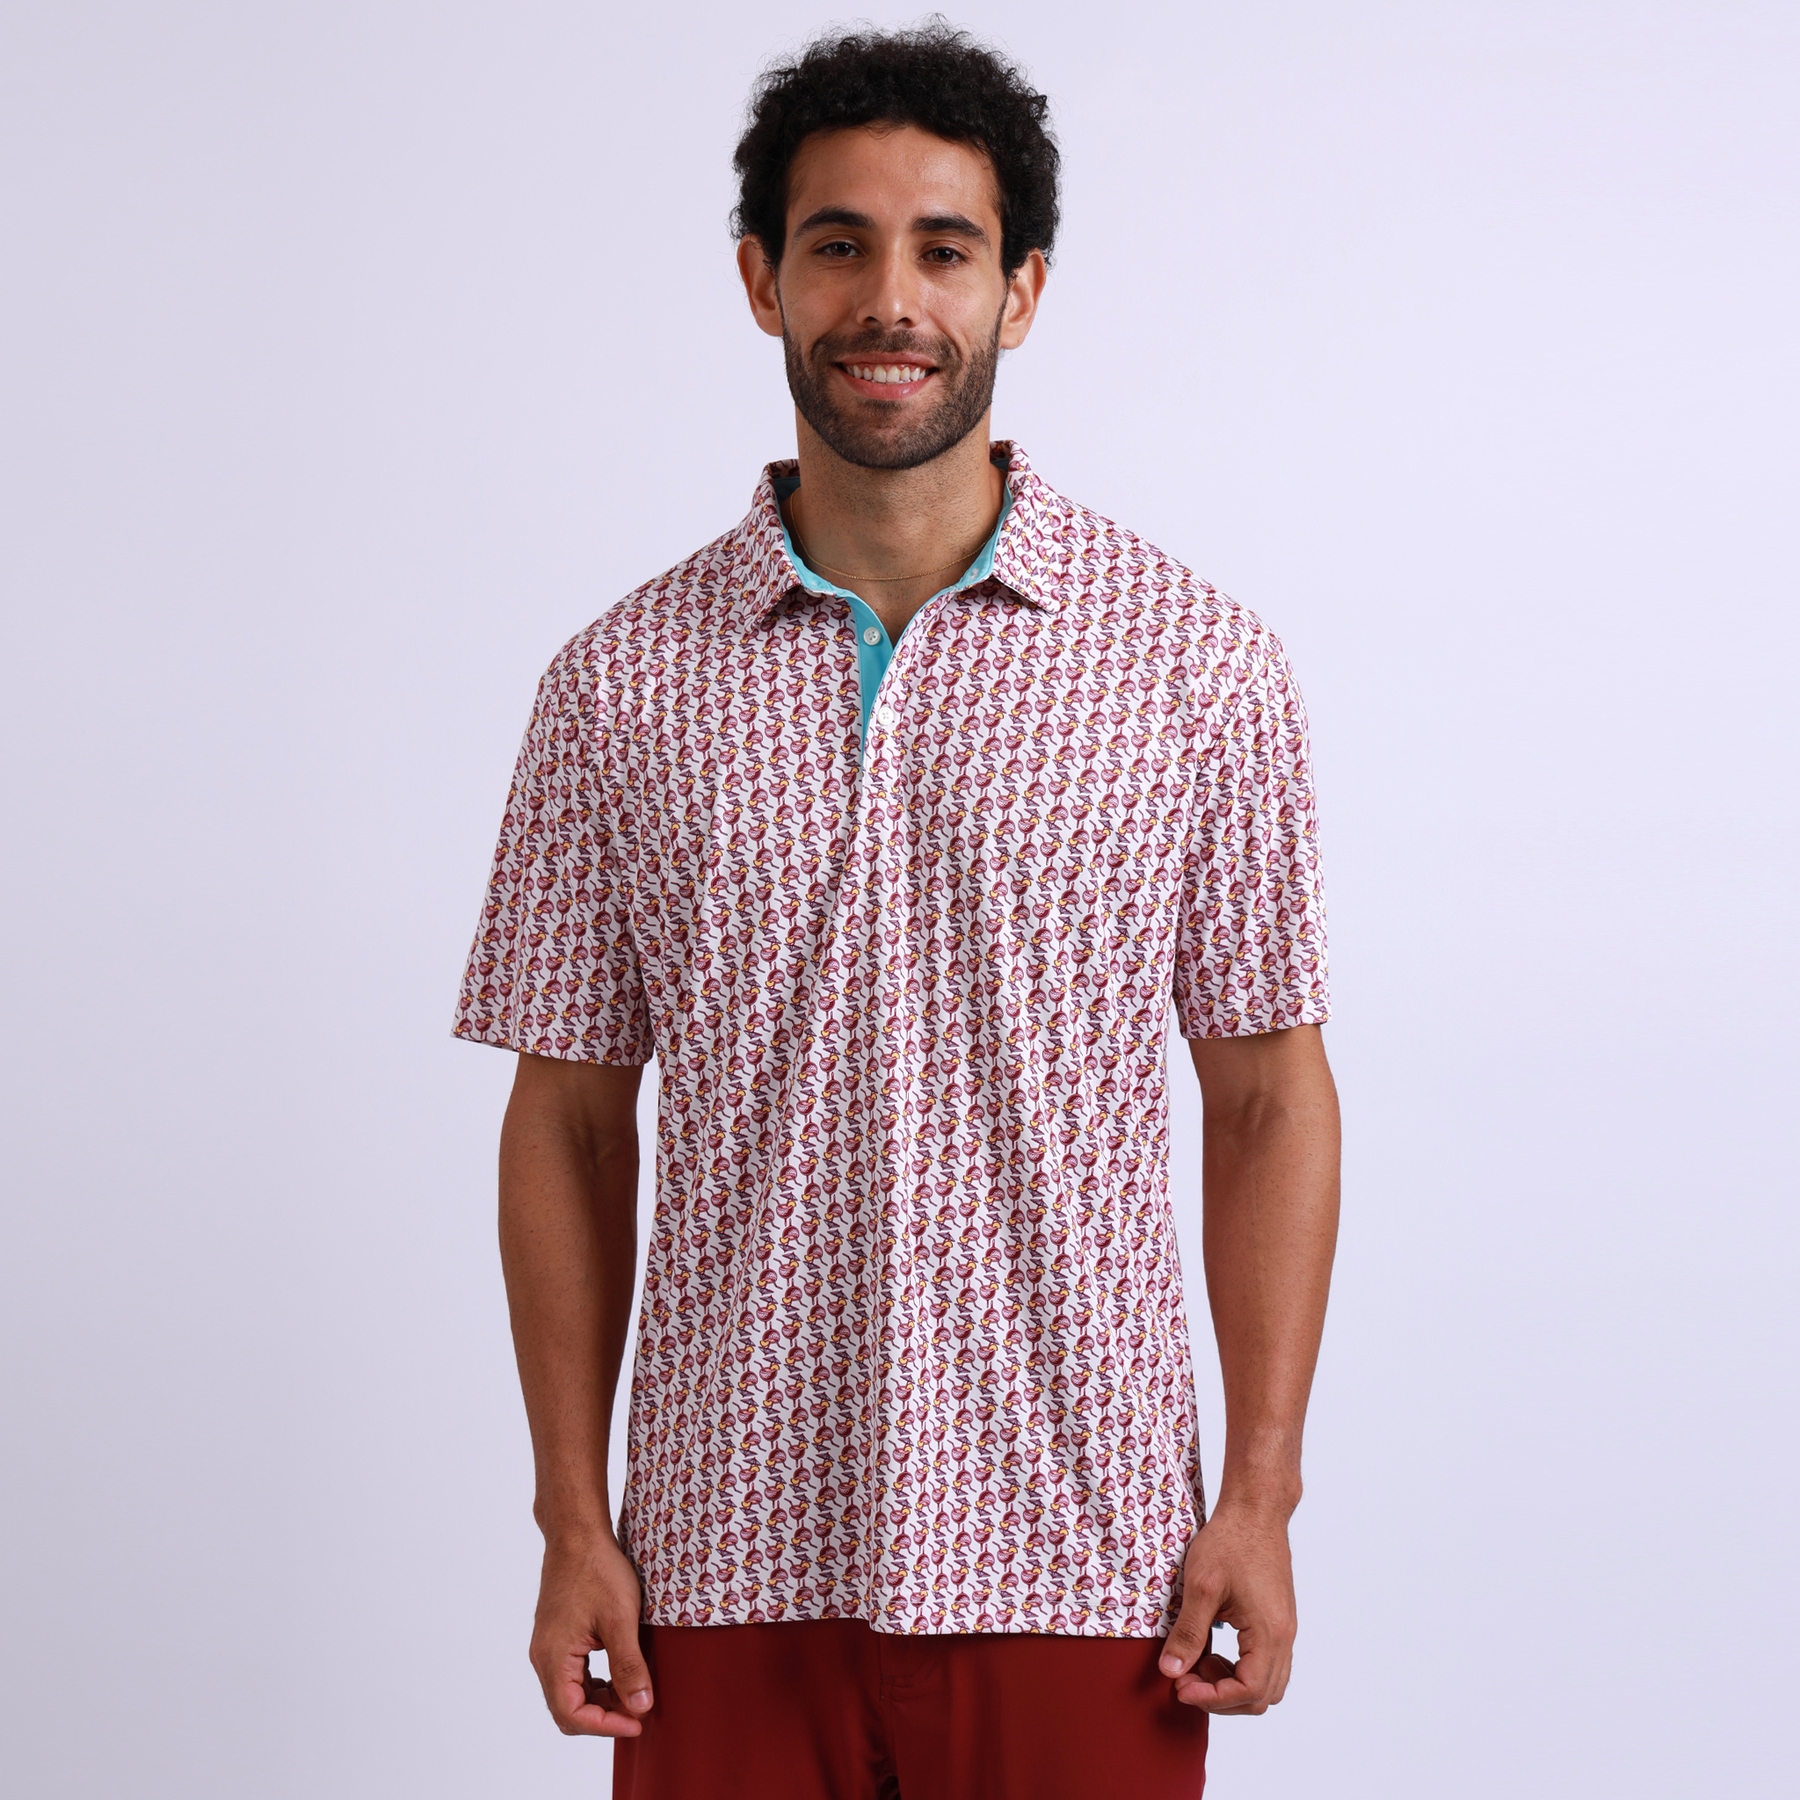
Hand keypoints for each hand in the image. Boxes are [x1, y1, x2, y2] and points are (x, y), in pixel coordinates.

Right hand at [528, 1530, 652, 1736]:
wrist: (577, 1533)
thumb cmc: (597, 1569)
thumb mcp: (620, 1619)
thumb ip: (629, 1666)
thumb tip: (640, 1707)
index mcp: (553, 1657)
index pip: (571, 1714)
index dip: (606, 1726)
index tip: (637, 1721)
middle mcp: (543, 1657)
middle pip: (567, 1709)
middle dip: (603, 1716)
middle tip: (638, 1710)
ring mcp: (548, 1646)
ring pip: (569, 1692)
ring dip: (600, 1700)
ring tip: (633, 1692)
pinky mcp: (556, 1636)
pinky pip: (571, 1674)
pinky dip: (594, 1682)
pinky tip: (618, 1673)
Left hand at [1158, 1498, 1297, 1713]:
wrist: (1255, 1510)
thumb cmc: (1230, 1540)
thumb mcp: (1201, 1586)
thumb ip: (1188, 1633)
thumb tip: (1171, 1672)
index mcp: (1269, 1631)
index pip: (1249, 1690)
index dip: (1212, 1697)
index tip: (1180, 1687)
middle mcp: (1284, 1636)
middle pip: (1261, 1696)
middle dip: (1220, 1697)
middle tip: (1185, 1678)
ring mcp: (1285, 1629)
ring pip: (1267, 1683)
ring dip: (1231, 1685)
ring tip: (1197, 1662)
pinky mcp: (1278, 1621)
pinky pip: (1266, 1663)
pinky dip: (1239, 1669)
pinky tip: (1211, 1649)